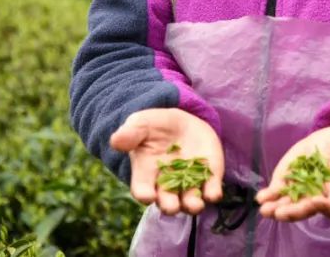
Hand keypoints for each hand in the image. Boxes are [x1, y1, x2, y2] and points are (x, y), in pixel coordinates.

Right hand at [109, 108, 223, 215]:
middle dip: (170, 205)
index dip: (144, 194)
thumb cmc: (155, 127)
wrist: (182, 123)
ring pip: (190, 202)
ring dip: (192, 205)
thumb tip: (115, 141)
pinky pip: (211, 190)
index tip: (147, 196)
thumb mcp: (142, 124)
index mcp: (146, 175)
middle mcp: (167, 186)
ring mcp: (189, 184)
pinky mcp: (209, 178)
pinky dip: (213, 193)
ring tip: (195, 204)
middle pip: (167, 202)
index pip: (142, 190)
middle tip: (172, 205)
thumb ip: (131, 133)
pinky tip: (214, 193)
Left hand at [255, 121, 329, 221]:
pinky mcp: (291, 180)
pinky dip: (270, 195)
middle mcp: (322, 195)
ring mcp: (304, 189)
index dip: (327, 207)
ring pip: (291, 203)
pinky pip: (279, 192)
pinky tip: (261, 197)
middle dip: (295, 211)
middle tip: (281, 212)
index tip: (317, 201)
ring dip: (277, 208)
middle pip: (309, 208)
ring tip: (265, 209)